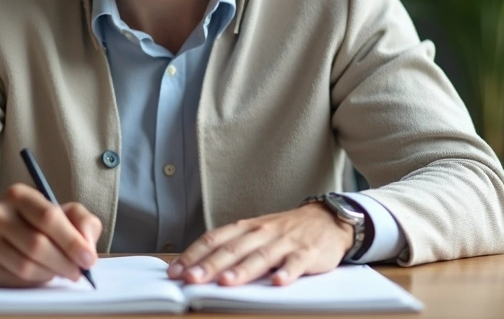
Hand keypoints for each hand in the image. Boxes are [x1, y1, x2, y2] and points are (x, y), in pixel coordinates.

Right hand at [0, 183, 101, 286]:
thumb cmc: (31, 223)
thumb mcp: (59, 213)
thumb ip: (81, 221)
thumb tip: (88, 246)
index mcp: (19, 195)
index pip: (48, 217)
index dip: (72, 240)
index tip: (89, 259)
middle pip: (37, 244)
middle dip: (64, 262)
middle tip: (78, 272)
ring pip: (26, 265)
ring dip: (50, 273)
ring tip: (60, 271)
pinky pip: (13, 278)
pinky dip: (34, 281)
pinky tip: (40, 274)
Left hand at [167, 202, 353, 286]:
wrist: (327, 219)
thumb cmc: (285, 231)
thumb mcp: (256, 232)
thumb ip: (233, 247)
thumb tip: (198, 267)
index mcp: (246, 228)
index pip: (214, 239)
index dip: (194, 255)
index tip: (176, 271)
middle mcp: (262, 232)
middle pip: (233, 249)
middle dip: (210, 265)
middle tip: (191, 279)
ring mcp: (285, 242)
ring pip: (261, 256)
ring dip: (243, 270)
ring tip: (226, 282)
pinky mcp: (307, 252)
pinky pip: (296, 263)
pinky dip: (287, 272)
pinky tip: (278, 283)